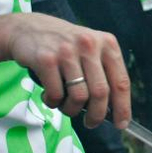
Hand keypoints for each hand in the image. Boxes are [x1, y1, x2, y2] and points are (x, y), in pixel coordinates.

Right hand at [4, 13, 130, 128]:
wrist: (28, 28)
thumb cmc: (65, 46)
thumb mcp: (90, 50)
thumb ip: (104, 73)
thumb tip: (115, 110)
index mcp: (107, 44)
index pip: (121, 81)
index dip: (123, 107)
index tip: (122, 124)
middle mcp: (89, 45)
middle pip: (101, 93)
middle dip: (97, 115)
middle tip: (91, 123)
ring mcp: (67, 51)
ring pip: (78, 96)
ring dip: (72, 110)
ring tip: (66, 106)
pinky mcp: (46, 59)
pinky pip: (56, 94)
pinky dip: (53, 102)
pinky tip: (50, 96)